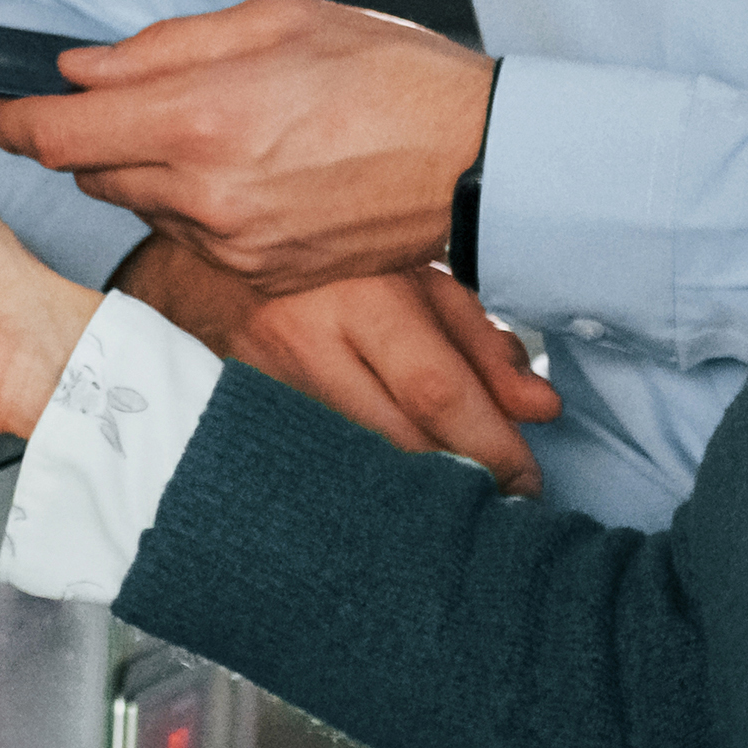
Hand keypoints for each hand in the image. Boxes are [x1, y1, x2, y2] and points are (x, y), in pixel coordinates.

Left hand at [0, 0, 491, 298]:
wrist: (478, 159)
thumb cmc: (389, 74)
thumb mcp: (274, 21)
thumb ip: (164, 48)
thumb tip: (83, 68)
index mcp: (198, 120)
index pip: (58, 134)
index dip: (12, 120)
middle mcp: (204, 194)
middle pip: (92, 171)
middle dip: (92, 135)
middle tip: (134, 100)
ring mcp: (233, 245)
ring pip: (144, 205)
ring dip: (153, 169)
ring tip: (225, 129)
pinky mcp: (263, 275)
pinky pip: (195, 238)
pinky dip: (199, 205)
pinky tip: (255, 172)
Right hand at [133, 247, 558, 493]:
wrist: (209, 252)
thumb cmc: (331, 256)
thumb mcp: (415, 274)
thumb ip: (479, 340)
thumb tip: (539, 409)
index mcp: (362, 293)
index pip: (436, 390)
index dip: (490, 444)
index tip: (527, 477)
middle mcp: (310, 341)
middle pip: (401, 439)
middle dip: (464, 475)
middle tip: (508, 495)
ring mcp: (271, 381)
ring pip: (364, 458)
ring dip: (421, 482)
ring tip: (462, 491)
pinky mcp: (251, 410)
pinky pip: (326, 457)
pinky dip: (371, 475)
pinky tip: (400, 483)